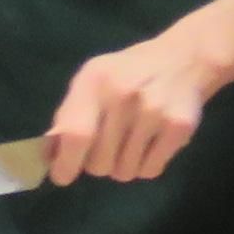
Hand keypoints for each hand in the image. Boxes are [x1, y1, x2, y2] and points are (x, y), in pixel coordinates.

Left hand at [44, 30, 220, 187]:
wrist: (184, 58)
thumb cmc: (127, 75)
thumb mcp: (92, 81)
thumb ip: (68, 116)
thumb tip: (49, 155)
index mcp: (95, 81)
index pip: (75, 135)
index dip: (66, 163)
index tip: (63, 175)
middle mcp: (124, 94)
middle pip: (99, 163)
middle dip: (98, 163)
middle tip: (109, 145)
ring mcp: (154, 110)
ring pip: (125, 172)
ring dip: (124, 166)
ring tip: (132, 141)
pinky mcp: (179, 126)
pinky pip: (150, 170)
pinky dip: (147, 165)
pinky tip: (152, 143)